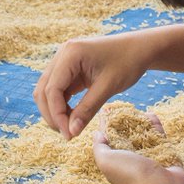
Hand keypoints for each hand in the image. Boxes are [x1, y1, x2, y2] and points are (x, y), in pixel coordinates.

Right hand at [34, 33, 149, 138]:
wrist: (140, 48)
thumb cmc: (128, 62)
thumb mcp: (108, 87)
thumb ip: (87, 110)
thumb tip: (71, 132)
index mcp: (70, 53)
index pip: (52, 89)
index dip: (57, 115)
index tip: (68, 134)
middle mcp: (62, 54)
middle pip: (44, 90)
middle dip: (52, 114)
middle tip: (68, 134)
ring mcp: (64, 60)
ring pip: (47, 90)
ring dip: (55, 110)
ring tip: (70, 127)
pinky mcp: (69, 67)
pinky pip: (58, 89)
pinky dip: (62, 104)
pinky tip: (73, 117)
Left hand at [92, 113, 183, 183]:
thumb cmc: (131, 175)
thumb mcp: (106, 161)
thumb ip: (99, 147)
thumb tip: (98, 134)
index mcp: (116, 162)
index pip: (109, 140)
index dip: (106, 126)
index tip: (106, 110)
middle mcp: (132, 159)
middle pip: (126, 137)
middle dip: (123, 123)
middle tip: (122, 107)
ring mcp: (149, 156)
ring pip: (143, 135)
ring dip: (139, 122)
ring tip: (136, 109)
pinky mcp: (165, 152)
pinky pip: (159, 135)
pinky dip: (155, 125)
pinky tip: (151, 114)